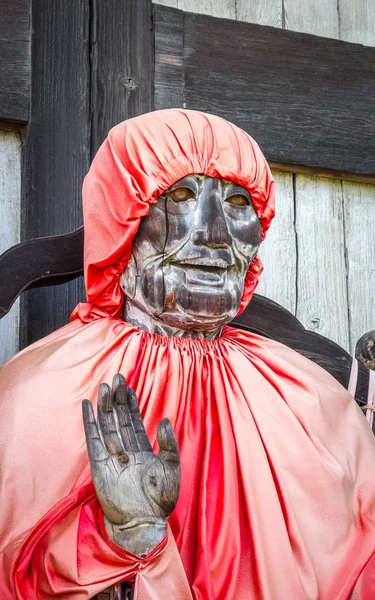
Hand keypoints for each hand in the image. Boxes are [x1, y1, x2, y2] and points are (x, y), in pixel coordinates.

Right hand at [82, 374, 179, 555]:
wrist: (143, 524)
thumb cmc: (160, 501)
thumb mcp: (172, 470)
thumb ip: (168, 444)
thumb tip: (164, 420)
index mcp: (143, 450)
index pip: (134, 421)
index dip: (131, 403)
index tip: (128, 385)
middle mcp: (126, 450)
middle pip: (119, 419)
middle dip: (118, 399)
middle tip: (116, 377)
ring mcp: (112, 457)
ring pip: (107, 425)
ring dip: (105, 406)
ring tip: (105, 386)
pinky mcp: (99, 465)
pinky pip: (93, 440)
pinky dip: (90, 423)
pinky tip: (87, 407)